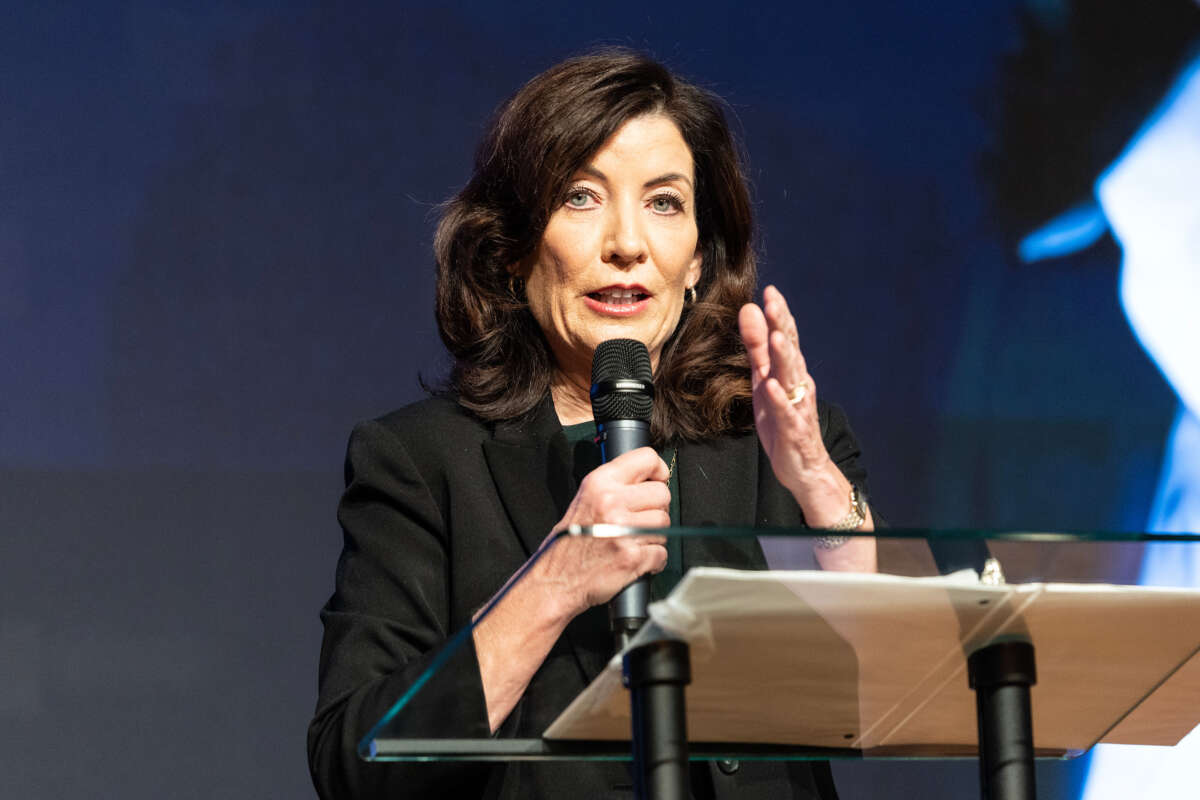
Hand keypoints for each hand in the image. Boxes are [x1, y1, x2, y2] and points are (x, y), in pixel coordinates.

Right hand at [537, 447, 670, 617]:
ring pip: (665, 523)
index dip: (658, 471)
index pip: (646, 458)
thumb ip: (614, 485)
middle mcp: (611, 502)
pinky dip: (654, 560)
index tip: (657, 481)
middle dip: (657, 508)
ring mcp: (623, 530)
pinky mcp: (631, 557)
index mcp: (600, 483)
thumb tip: (649, 480)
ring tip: (635, 541)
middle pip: (662, 494)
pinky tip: (637, 558)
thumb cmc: (570, 542)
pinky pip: (661, 552)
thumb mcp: (584, 499)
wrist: (555, 579)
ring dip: (655, 535)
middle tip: (641, 520)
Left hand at [738, 285, 833, 496]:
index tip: (770, 291)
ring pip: (791, 378)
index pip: (785, 337)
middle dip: (781, 325)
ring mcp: (797, 406)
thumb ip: (756, 348)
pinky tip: (771, 387)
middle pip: (789, 350)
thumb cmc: (781, 420)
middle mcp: (797, 384)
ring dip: (784, 357)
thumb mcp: (763, 381)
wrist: (802, 468)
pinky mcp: (793, 429)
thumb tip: (749, 310)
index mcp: (788, 371)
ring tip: (775, 337)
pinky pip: (786, 412)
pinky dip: (779, 400)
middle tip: (773, 301)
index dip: (778, 314)